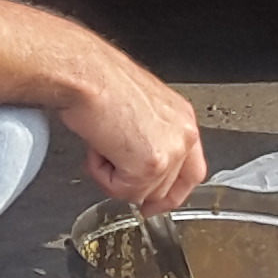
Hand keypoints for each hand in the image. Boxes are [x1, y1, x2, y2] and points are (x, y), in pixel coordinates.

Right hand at [58, 62, 208, 212]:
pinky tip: (99, 147)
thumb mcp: (137, 109)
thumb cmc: (99, 81)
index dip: (171, 193)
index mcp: (182, 119)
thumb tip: (135, 163)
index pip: (192, 171)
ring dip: (114, 176)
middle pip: (165, 189)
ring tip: (102, 144)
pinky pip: (122, 192)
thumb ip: (149, 137)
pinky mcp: (149, 166)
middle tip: (109, 161)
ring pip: (142, 193)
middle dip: (133, 184)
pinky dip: (102, 175)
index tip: (154, 203)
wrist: (85, 74)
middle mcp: (183, 134)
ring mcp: (170, 152)